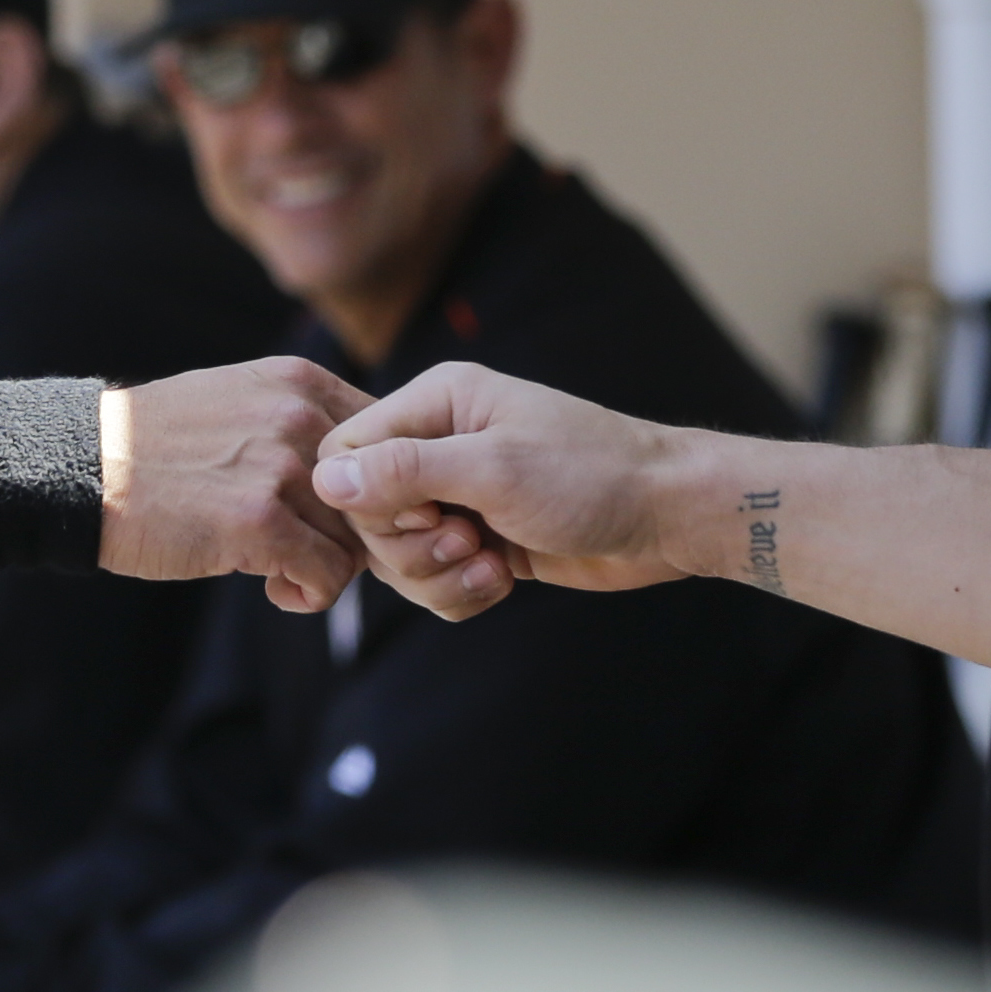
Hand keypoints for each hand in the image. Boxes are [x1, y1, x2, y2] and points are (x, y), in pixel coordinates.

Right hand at [98, 358, 371, 613]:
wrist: (82, 468)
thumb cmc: (156, 446)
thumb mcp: (237, 399)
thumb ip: (300, 421)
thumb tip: (368, 469)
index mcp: (300, 382)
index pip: (392, 438)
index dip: (382, 487)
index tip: (348, 517)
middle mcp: (299, 416)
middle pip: (383, 492)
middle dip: (360, 534)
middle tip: (320, 552)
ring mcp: (280, 468)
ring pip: (359, 540)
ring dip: (330, 568)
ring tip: (287, 572)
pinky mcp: (258, 523)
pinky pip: (328, 576)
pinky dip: (309, 594)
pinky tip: (274, 589)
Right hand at [311, 363, 695, 620]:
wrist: (664, 515)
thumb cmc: (590, 475)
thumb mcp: (493, 469)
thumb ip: (405, 471)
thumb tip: (326, 478)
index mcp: (437, 401)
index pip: (345, 451)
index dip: (368, 499)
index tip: (427, 513)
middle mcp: (440, 442)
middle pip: (366, 513)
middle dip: (411, 547)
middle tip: (467, 542)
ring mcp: (459, 492)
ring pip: (398, 554)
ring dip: (438, 576)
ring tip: (491, 565)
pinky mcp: (478, 536)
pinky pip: (434, 578)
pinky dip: (461, 590)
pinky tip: (503, 578)